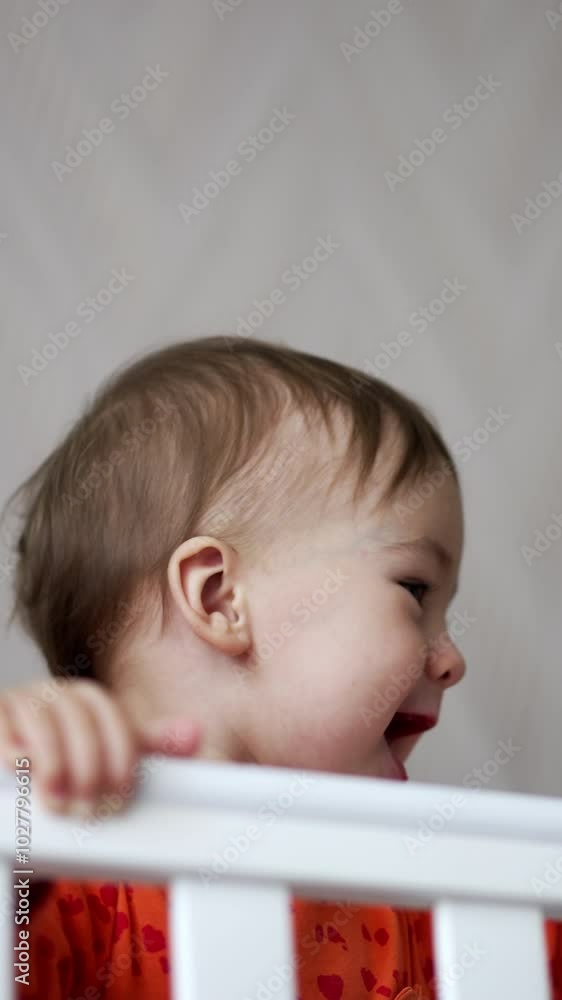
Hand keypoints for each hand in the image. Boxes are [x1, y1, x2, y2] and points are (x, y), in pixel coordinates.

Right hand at [0, 678, 200, 814]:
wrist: (16, 772)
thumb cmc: (63, 764)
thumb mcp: (105, 755)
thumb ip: (145, 746)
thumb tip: (194, 734)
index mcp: (89, 699)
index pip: (113, 720)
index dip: (121, 758)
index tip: (120, 796)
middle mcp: (57, 693)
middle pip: (81, 722)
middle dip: (88, 770)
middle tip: (88, 809)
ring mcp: (22, 701)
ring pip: (43, 722)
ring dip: (52, 765)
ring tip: (57, 801)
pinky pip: (5, 722)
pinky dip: (13, 747)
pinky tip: (22, 768)